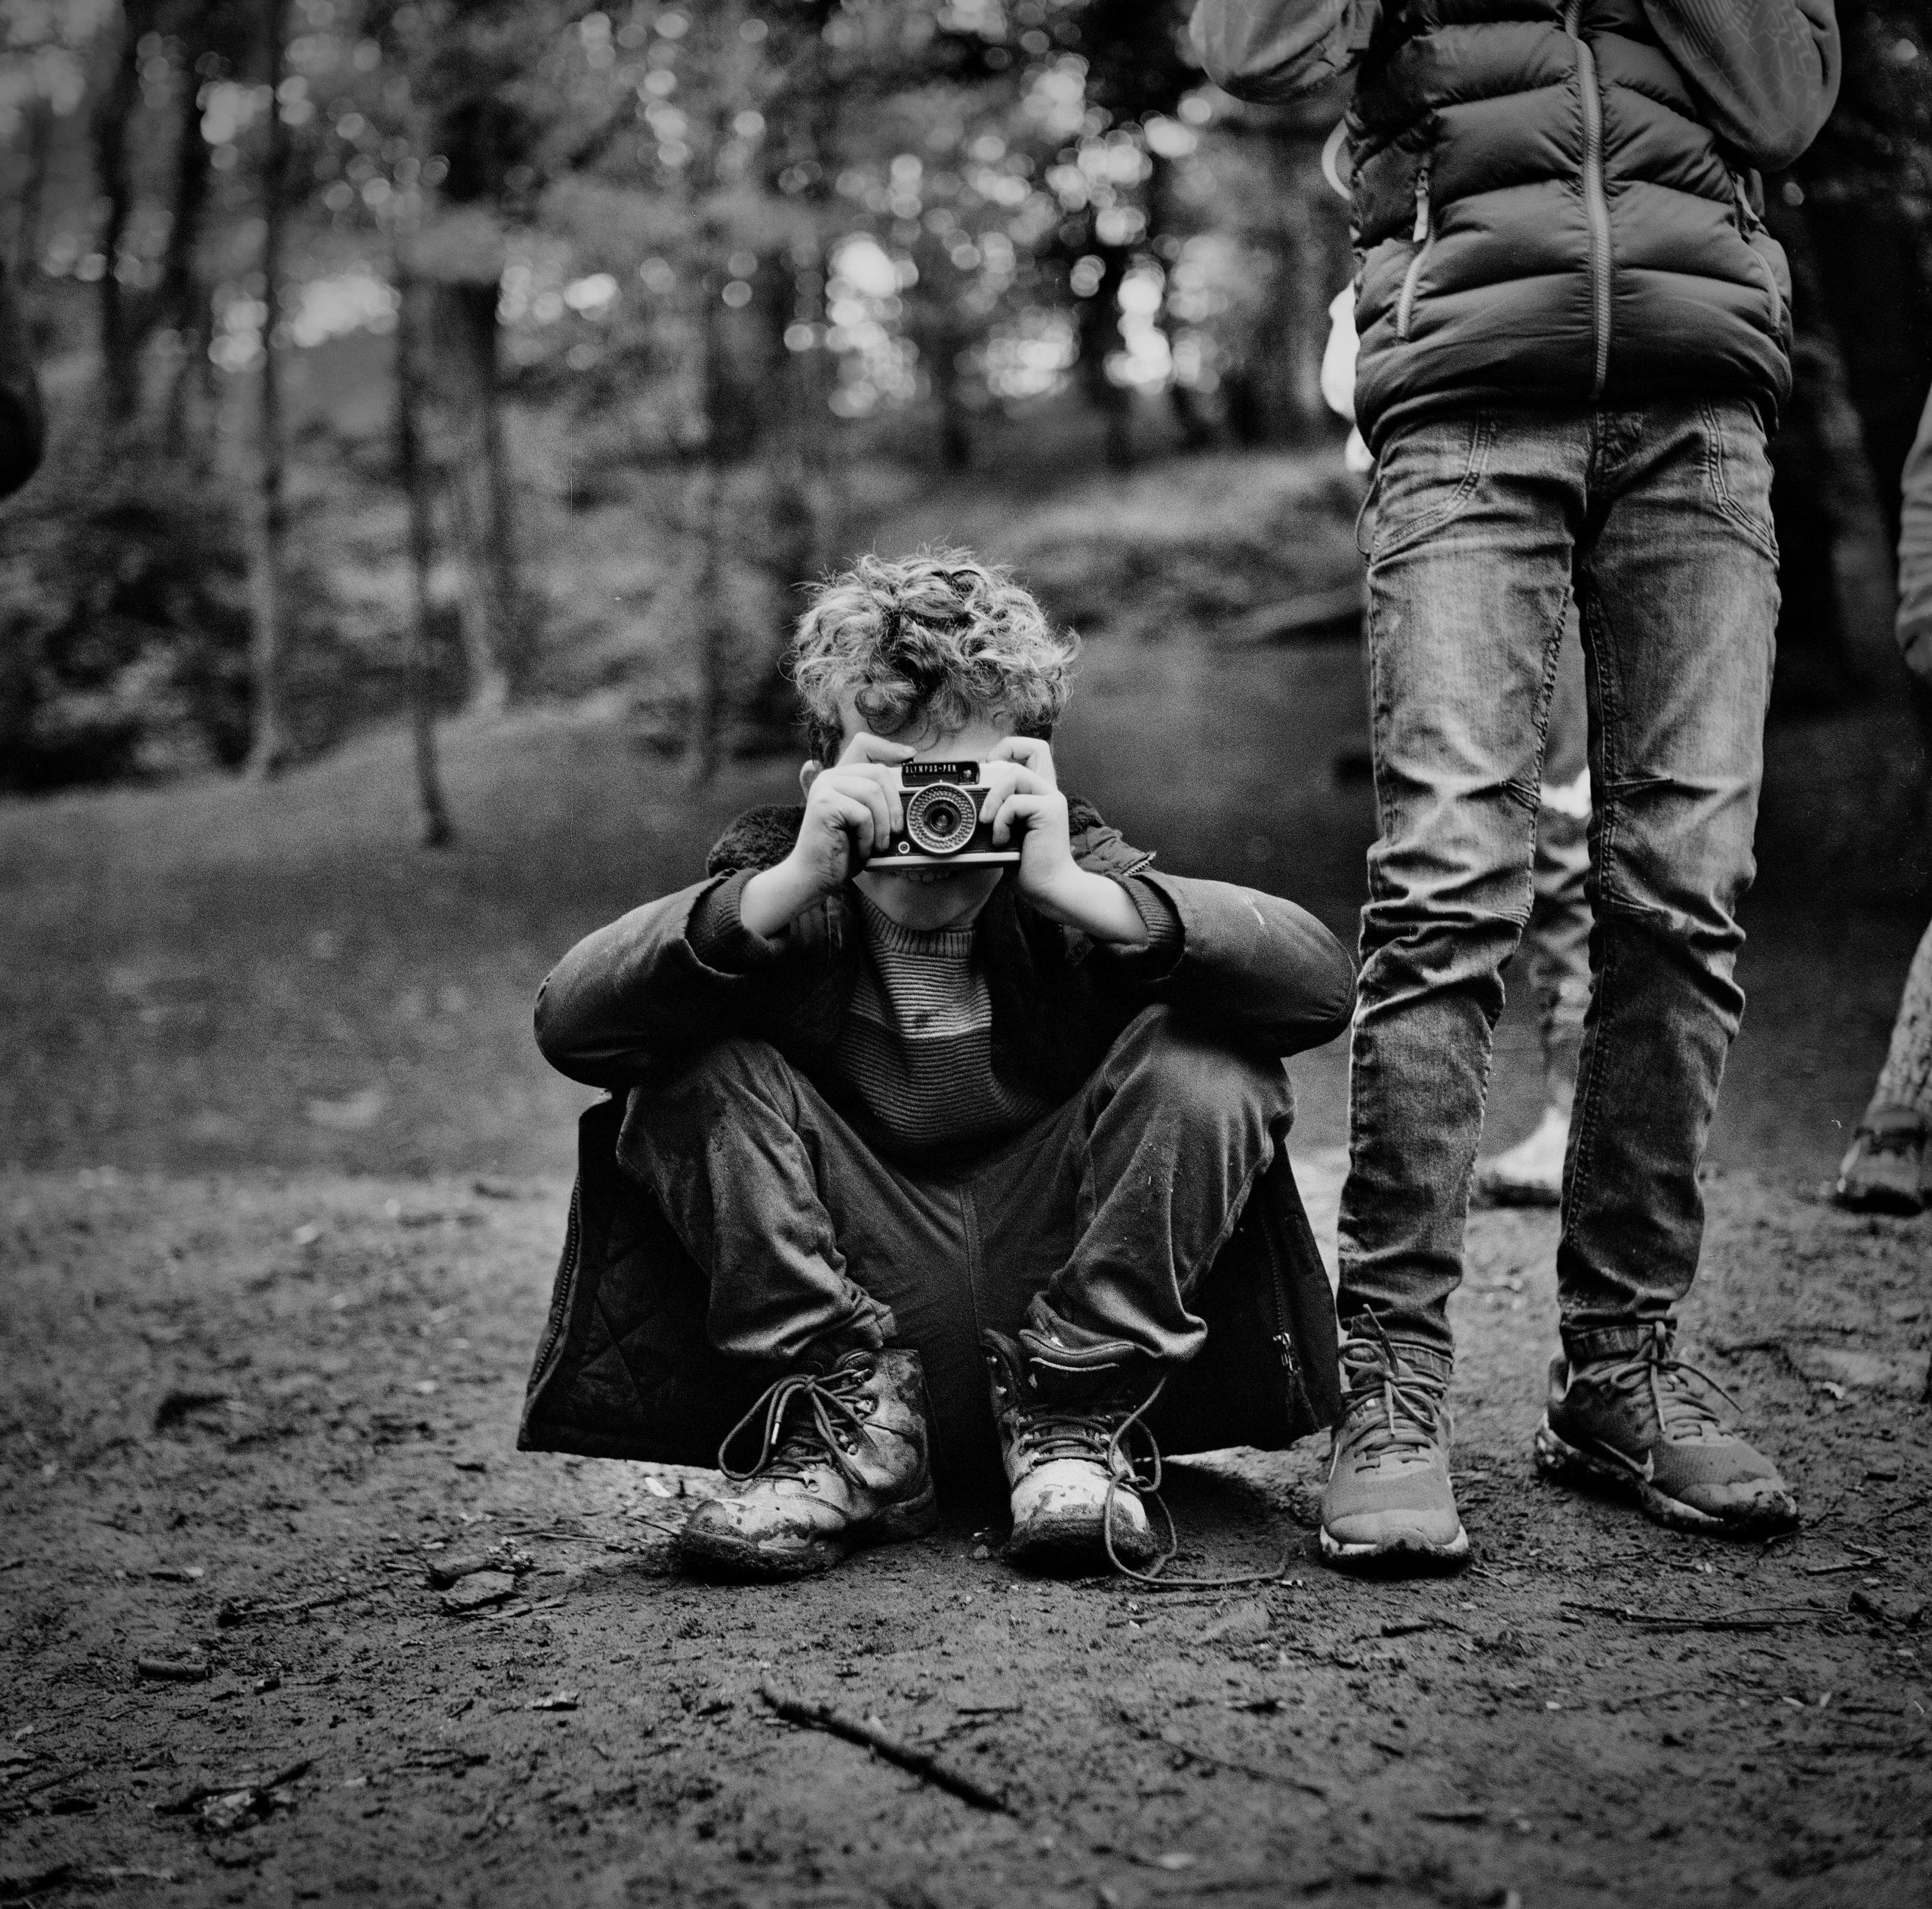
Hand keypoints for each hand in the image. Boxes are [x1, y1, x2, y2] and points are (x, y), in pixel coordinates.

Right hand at [740, 734, 911, 936]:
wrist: (815, 876)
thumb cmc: (843, 852)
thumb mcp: (868, 822)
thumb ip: (879, 801)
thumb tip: (910, 789)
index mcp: (840, 776)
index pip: (864, 744)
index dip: (889, 746)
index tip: (910, 755)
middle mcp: (830, 776)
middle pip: (878, 771)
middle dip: (894, 803)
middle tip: (897, 829)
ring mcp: (825, 787)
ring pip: (873, 792)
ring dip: (883, 824)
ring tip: (878, 844)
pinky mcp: (824, 803)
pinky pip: (863, 814)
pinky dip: (869, 836)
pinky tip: (862, 849)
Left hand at [983, 738, 1147, 945]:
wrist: (1049, 889)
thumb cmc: (1027, 866)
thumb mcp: (1005, 833)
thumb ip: (996, 814)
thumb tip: (969, 805)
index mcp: (1039, 794)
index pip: (1033, 752)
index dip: (1008, 750)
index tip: (989, 771)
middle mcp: (1049, 792)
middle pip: (1035, 747)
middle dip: (1004, 755)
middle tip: (990, 777)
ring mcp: (1051, 799)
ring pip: (1016, 773)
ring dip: (994, 798)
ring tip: (989, 823)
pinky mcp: (1050, 811)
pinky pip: (1014, 802)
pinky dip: (1000, 821)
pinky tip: (1002, 840)